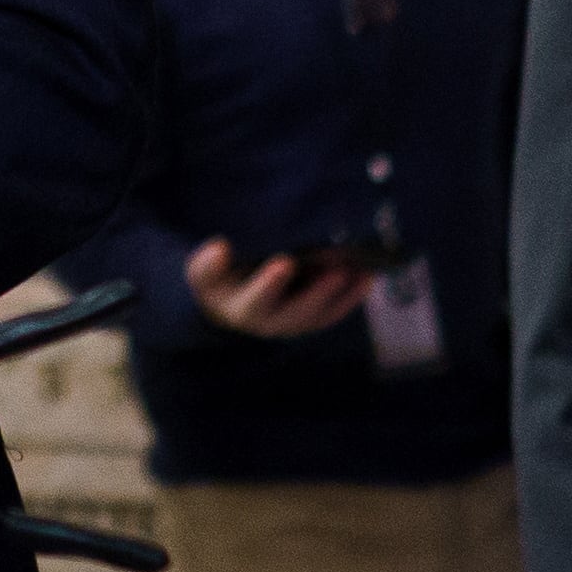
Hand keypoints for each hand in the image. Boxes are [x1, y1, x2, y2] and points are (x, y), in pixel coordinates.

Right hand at [185, 236, 371, 340]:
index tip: (283, 263)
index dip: (269, 284)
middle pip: (296, 313)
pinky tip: (368, 278)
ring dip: (343, 296)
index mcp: (241, 309)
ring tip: (362, 273)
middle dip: (318, 294)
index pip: (254, 300)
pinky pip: (334, 313)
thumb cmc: (218, 280)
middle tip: (337, 272)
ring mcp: (294, 323)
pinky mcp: (312, 319)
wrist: (229, 302)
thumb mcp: (204, 273)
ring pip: (320, 316)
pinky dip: (352, 298)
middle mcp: (270, 322)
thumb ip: (208, 264)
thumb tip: (219, 248)